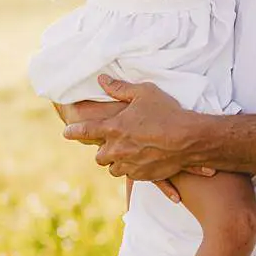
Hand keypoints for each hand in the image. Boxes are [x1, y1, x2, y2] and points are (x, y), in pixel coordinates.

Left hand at [62, 75, 215, 194]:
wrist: (189, 139)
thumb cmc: (167, 112)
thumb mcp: (144, 93)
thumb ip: (120, 88)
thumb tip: (102, 80)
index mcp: (114, 128)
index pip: (86, 131)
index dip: (74, 131)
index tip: (66, 133)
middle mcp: (118, 149)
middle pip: (99, 156)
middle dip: (103, 151)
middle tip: (113, 143)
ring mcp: (130, 164)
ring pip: (113, 169)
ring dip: (117, 162)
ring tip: (128, 153)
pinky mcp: (143, 176)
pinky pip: (131, 175)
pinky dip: (132, 169)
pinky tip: (142, 160)